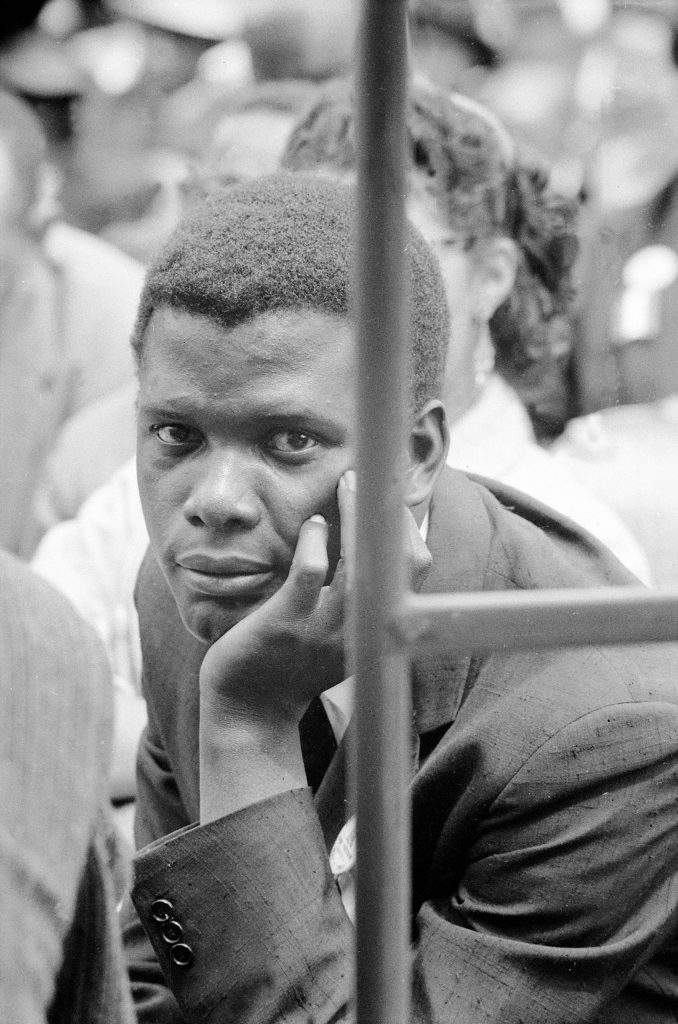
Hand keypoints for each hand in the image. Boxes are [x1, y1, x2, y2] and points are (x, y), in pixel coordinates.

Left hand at [198, 471, 431, 820]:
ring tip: (349, 484)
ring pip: (358, 565)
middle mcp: (360, 631)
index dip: (412, 529)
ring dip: (357, 517)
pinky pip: (309, 573)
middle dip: (392, 515)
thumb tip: (371, 542)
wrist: (249, 711)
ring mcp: (323, 628)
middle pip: (400, 566)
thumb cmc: (294, 664)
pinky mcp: (286, 622)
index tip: (393, 498)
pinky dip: (316, 541)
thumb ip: (361, 599)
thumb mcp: (344, 636)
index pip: (417, 571)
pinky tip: (314, 526)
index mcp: (378, 629)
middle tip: (373, 479)